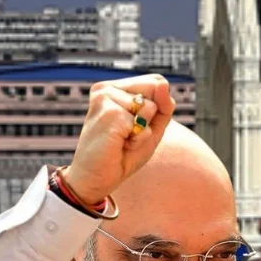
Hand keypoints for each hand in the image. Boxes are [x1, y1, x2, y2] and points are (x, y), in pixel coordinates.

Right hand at [61, 74, 176, 204]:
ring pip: (151, 107)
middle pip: (156, 88)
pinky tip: (119, 145)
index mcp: (114, 87)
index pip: (156, 81)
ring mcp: (105, 99)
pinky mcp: (109, 114)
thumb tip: (164, 84)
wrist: (96, 179)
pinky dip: (138, 140)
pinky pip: (143, 125)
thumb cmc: (121, 154)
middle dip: (151, 117)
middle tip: (128, 134)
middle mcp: (107, 88)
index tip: (134, 125)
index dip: (158, 107)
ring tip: (122, 140)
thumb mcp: (151, 127)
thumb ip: (163, 105)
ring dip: (143, 131)